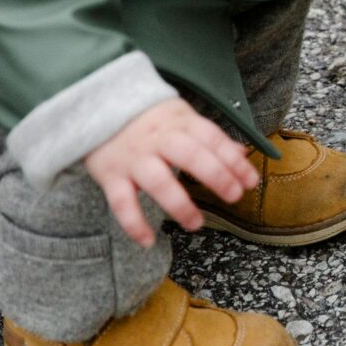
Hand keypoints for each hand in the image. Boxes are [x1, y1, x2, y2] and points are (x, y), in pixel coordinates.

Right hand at [81, 99, 258, 247]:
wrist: (94, 104)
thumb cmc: (147, 116)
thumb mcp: (180, 117)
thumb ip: (209, 137)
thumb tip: (242, 153)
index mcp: (179, 122)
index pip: (211, 138)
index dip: (233, 160)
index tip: (250, 181)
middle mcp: (157, 139)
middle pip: (189, 155)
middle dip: (216, 176)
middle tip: (234, 196)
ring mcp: (133, 158)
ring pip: (158, 181)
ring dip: (179, 204)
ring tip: (196, 223)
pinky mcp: (110, 175)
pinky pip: (121, 202)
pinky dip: (134, 224)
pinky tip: (148, 241)